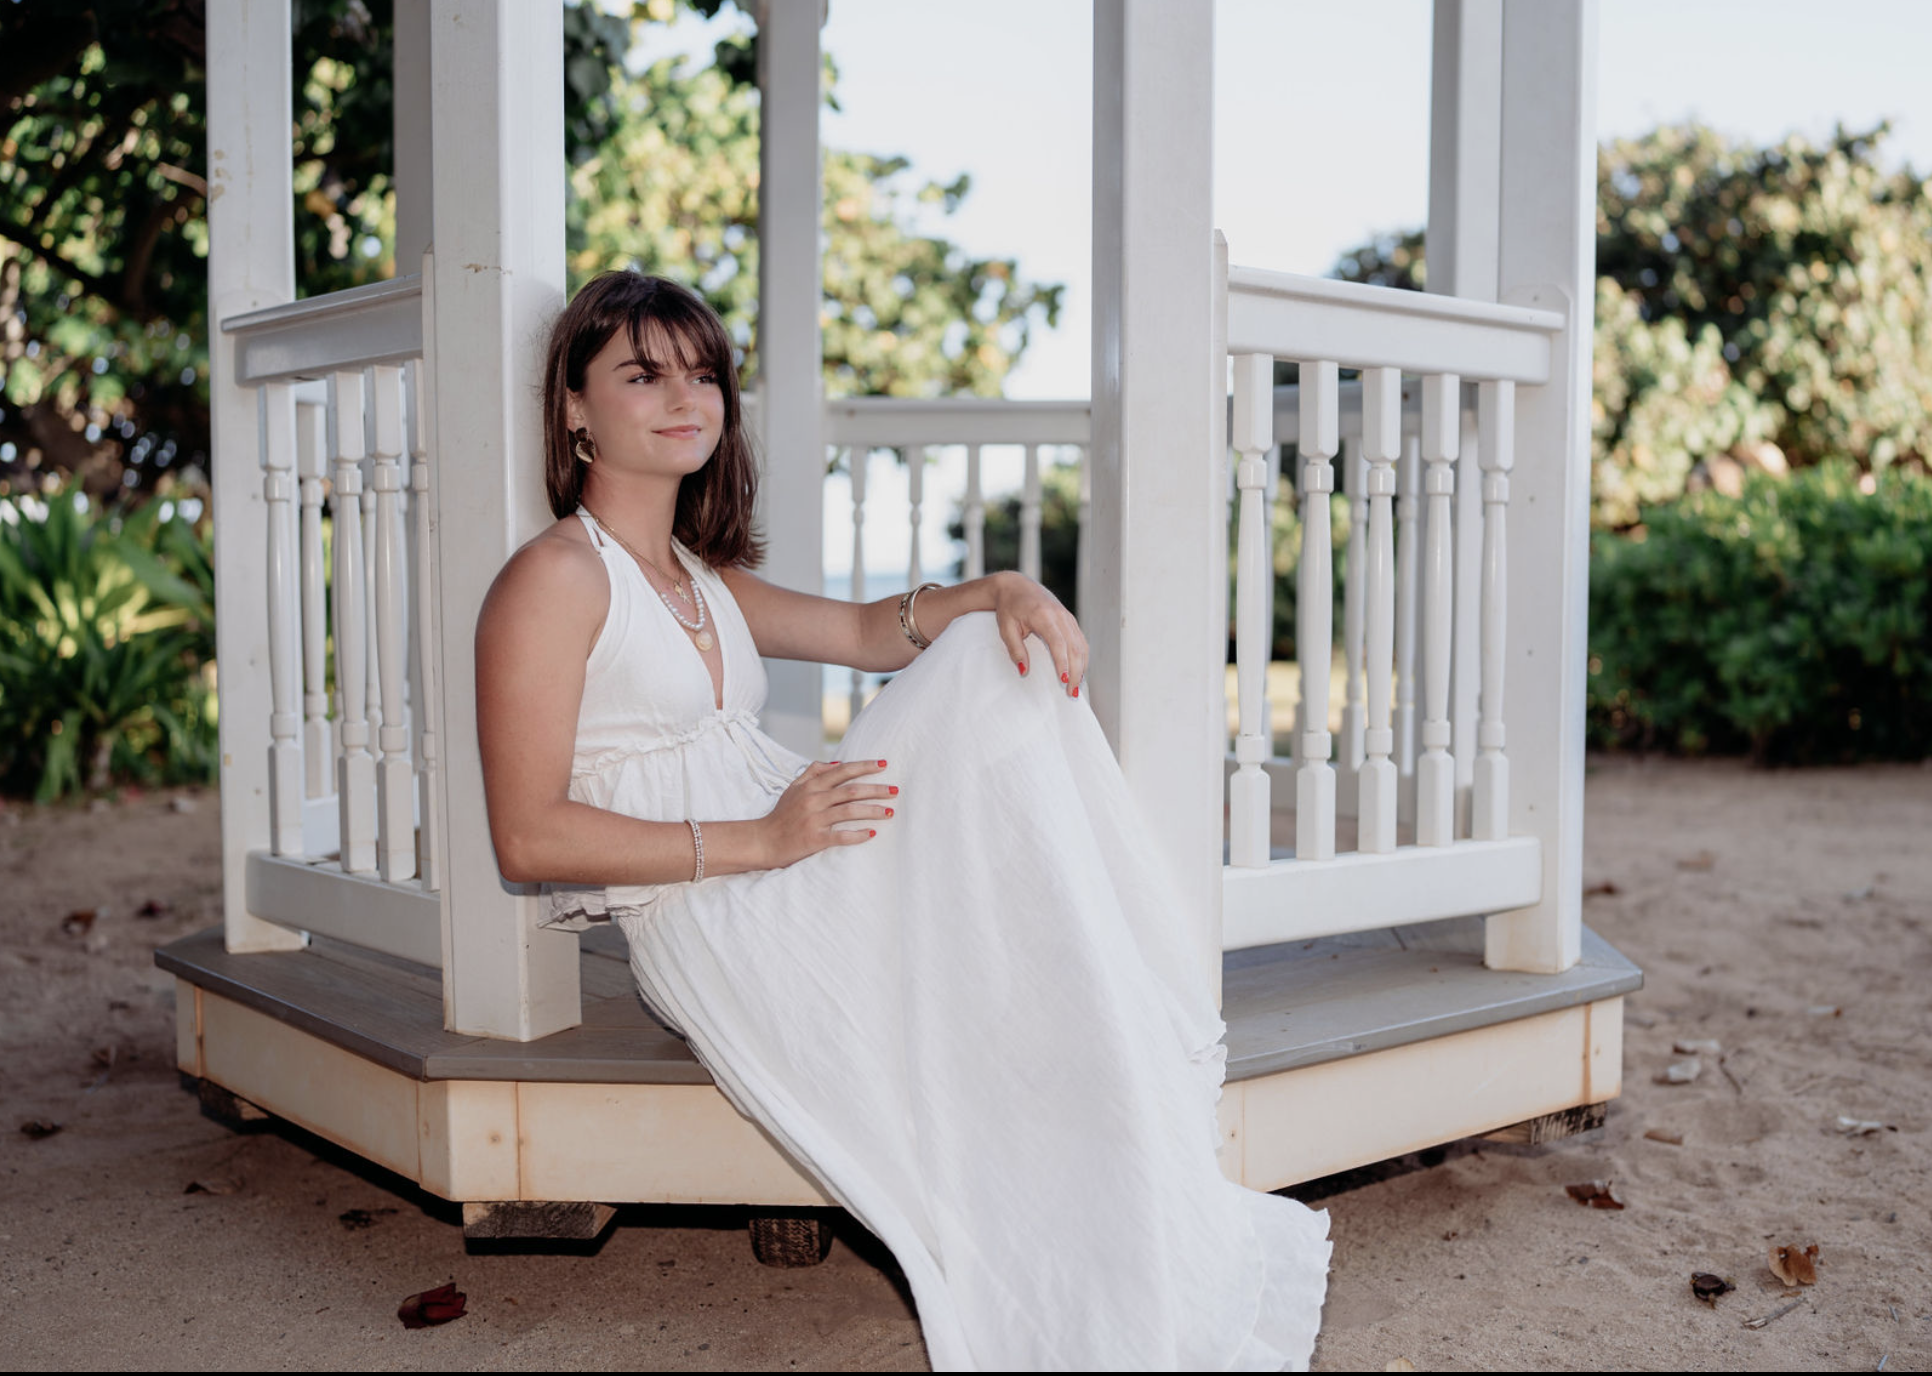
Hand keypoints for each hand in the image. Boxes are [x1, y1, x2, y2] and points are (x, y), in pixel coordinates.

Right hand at [758, 758, 895, 867]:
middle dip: (876, 789)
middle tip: (895, 790)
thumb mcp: (793, 788)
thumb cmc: (781, 815)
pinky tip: (871, 833)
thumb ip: (813, 772)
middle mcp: (814, 800)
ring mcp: (814, 819)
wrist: (762, 841)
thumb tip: (837, 762)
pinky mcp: (814, 839)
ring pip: (849, 811)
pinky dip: (857, 834)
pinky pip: (841, 836)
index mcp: (811, 786)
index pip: (843, 771)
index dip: (864, 766)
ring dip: (872, 811)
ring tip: (889, 812)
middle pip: (851, 790)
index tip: (884, 764)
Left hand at [991, 571, 1087, 696]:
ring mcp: (1067, 617)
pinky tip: (1078, 671)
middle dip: (1075, 672)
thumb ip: (1015, 650)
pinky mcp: (1070, 619)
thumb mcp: (1006, 629)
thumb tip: (1024, 671)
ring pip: (1081, 645)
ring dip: (1082, 667)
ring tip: (1076, 687)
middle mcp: (1060, 615)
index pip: (1058, 643)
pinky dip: (1082, 657)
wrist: (1016, 586)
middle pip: (1074, 647)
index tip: (1063, 680)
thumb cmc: (1008, 608)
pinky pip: (1080, 641)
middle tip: (1071, 692)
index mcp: (1043, 615)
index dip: (1062, 663)